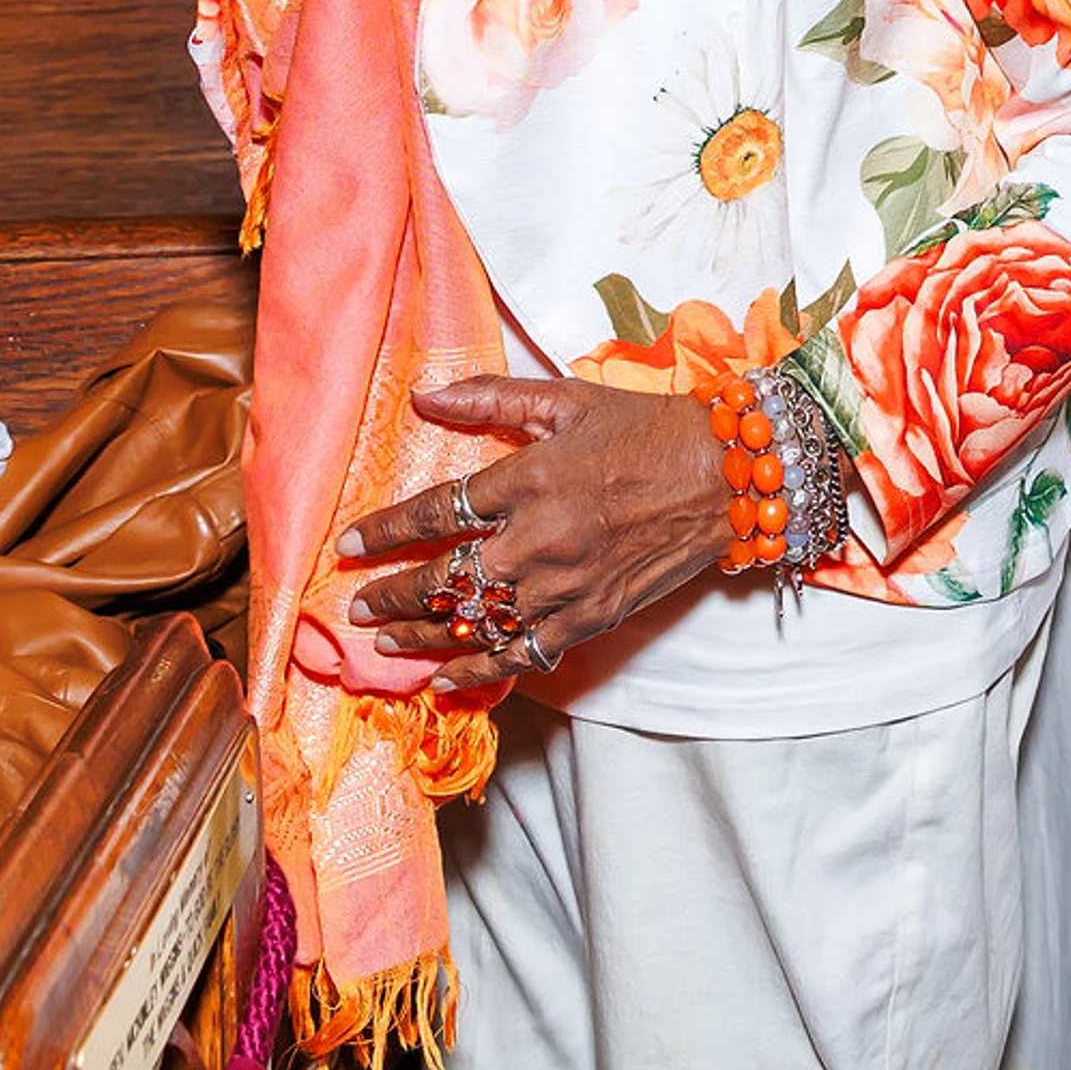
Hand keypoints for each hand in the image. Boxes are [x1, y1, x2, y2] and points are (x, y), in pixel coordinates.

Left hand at [337, 372, 726, 690]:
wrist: (723, 477)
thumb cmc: (645, 429)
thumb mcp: (568, 398)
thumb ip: (493, 399)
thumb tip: (424, 395)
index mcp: (531, 476)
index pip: (437, 511)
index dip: (384, 531)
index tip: (347, 544)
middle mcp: (541, 536)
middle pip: (445, 577)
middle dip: (392, 595)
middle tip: (358, 605)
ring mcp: (566, 584)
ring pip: (476, 622)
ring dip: (423, 635)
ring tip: (386, 641)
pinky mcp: (591, 617)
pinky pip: (523, 652)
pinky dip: (480, 666)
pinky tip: (447, 674)